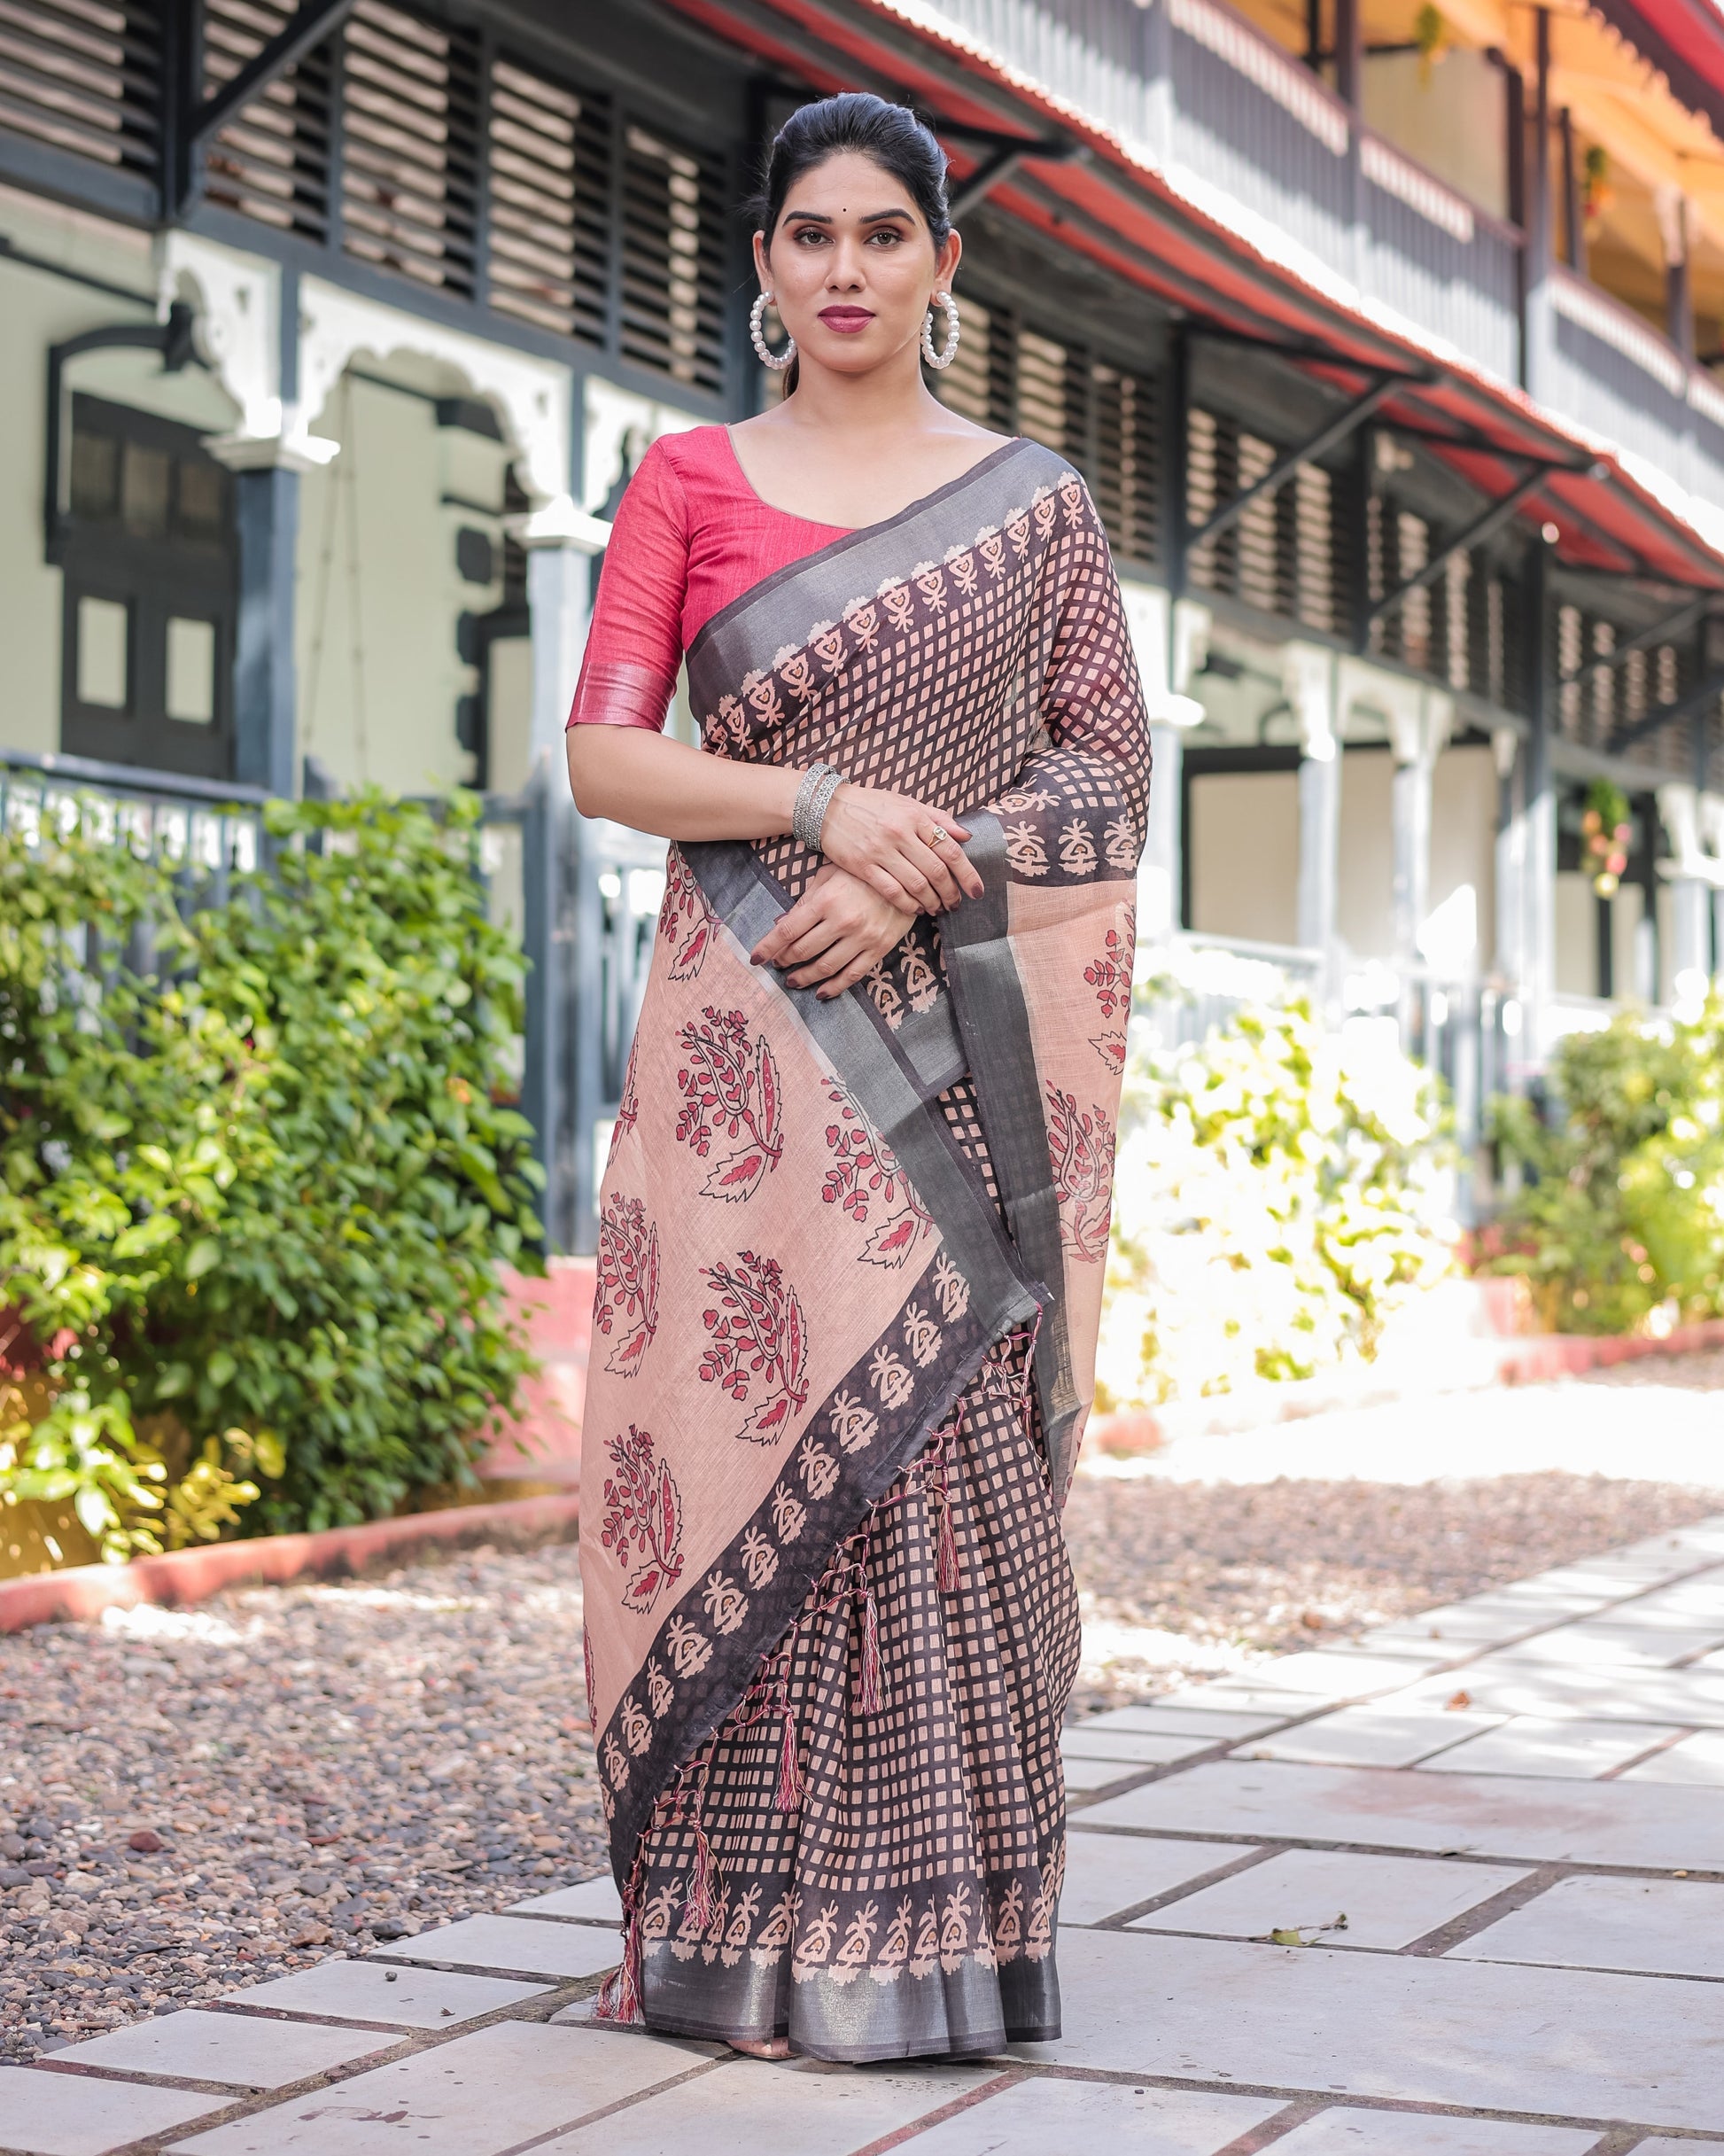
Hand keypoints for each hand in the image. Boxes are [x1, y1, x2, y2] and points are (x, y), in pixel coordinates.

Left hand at [750, 865, 916, 1000]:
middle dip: (784, 961)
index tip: (755, 958)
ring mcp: (862, 937)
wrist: (907, 876)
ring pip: (825, 967)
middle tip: (777, 965)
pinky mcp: (879, 949)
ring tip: (793, 981)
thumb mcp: (829, 876)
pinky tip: (821, 992)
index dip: (768, 947)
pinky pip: (852, 975)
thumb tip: (780, 925)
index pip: (787, 930)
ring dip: (805, 978)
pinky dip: (834, 987)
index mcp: (826, 900)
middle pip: (803, 951)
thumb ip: (805, 901)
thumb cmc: (861, 873)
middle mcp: (842, 921)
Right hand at [816, 781, 983, 914]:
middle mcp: (900, 833)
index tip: (976, 890)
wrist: (827, 807)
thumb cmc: (871, 805)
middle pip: (936, 870)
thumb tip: (966, 836)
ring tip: (938, 909)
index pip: (950, 849)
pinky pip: (892, 891)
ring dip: (932, 901)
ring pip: (917, 884)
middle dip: (951, 893)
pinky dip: (908, 904)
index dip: (967, 873)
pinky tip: (916, 909)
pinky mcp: (863, 866)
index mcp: (914, 816)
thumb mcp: (906, 803)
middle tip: (956, 904)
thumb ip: (937, 818)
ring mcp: (880, 850)